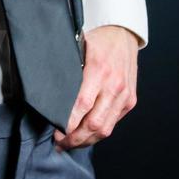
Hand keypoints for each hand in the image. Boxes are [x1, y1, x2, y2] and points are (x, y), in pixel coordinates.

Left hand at [53, 25, 139, 149]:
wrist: (123, 34)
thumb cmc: (97, 40)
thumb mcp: (78, 48)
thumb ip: (68, 71)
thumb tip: (49, 94)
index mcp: (98, 70)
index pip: (82, 105)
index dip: (68, 123)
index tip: (55, 132)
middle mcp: (114, 85)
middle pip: (94, 123)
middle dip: (75, 138)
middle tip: (59, 143)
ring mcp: (124, 95)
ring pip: (105, 128)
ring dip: (87, 140)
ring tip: (71, 143)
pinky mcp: (130, 101)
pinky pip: (113, 123)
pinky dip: (98, 132)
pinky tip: (86, 134)